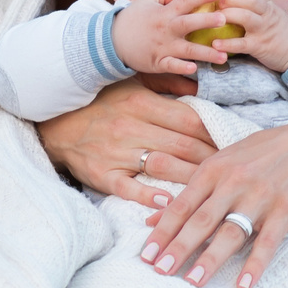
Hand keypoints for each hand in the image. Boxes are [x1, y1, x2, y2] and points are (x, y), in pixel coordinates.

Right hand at [37, 79, 217, 202]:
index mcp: (141, 103)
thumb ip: (166, 84)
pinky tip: (168, 203)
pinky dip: (147, 196)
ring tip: (214, 188)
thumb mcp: (131, 84)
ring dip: (191, 178)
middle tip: (233, 170)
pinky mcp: (101, 174)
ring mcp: (115, 152)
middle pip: (183, 145)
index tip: (233, 142)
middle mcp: (130, 127)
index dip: (215, 132)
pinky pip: (127, 187)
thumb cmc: (99, 102)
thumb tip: (200, 85)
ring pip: (163, 167)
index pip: (189, 119)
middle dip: (212, 159)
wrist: (54, 123)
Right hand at [110, 0, 236, 77]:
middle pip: (189, 23)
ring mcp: (162, 46)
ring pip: (187, 49)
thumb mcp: (144, 2)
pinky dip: (182, 67)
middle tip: (224, 19)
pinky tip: (194, 69)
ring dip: (206, 53)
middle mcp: (166, 29)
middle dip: (207, 21)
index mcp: (164, 13)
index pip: (185, 1)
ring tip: (223, 55)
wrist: (111, 40)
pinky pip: (171, 65)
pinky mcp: (157, 62)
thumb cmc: (131, 20)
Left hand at [141, 121, 287, 287]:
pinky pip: (268, 242)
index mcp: (215, 169)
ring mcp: (261, 197)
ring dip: (211, 259)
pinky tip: (243, 285)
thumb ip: (190, 191)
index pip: (182, 206)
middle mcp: (235, 183)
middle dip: (179, 247)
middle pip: (202, 221)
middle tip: (161, 271)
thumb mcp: (224, 162)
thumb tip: (153, 218)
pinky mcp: (287, 211)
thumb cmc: (264, 153)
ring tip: (193, 281)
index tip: (146, 256)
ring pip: (231, 233)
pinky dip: (255, 265)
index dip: (163, 232)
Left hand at [209, 0, 287, 73]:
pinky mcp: (259, 47)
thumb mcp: (274, 13)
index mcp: (269, 6)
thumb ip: (258, 5)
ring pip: (246, 17)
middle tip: (219, 1)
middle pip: (251, 0)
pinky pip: (242, 44)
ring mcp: (263, 30)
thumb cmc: (282, 32)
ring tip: (215, 18)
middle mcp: (267, 15)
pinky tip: (216, 44)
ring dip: (229, 15)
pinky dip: (228, 44)